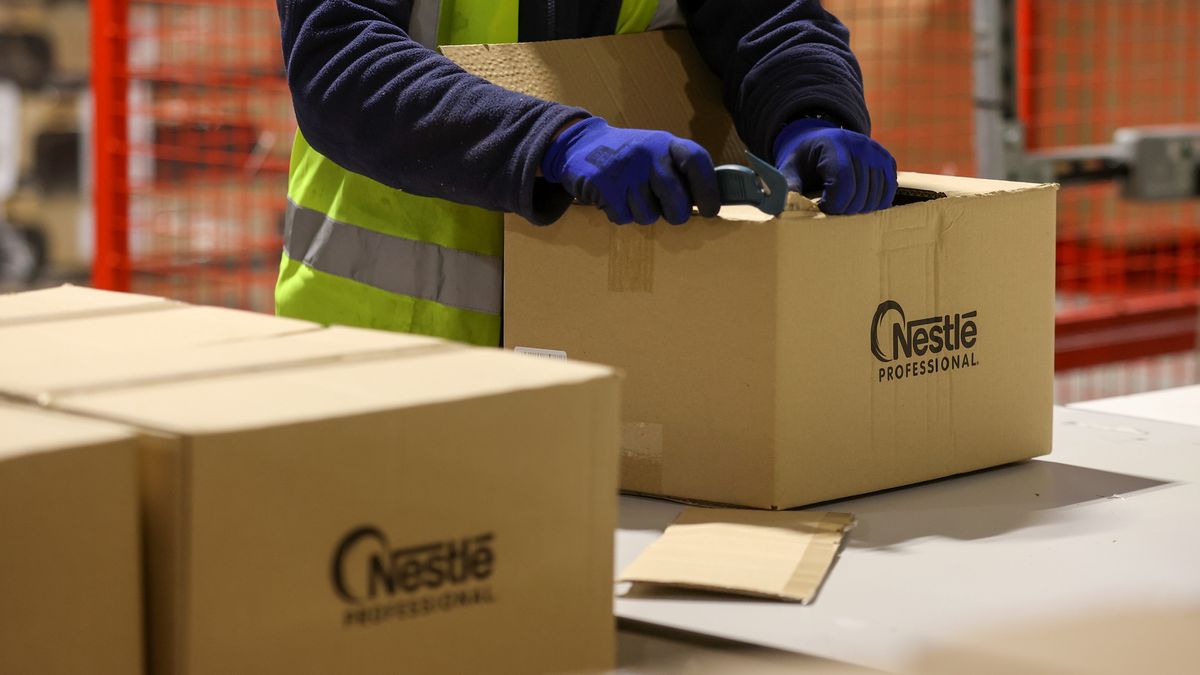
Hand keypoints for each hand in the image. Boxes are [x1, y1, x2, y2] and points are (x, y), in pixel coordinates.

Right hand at [541, 117, 720, 224]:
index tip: (710, 210)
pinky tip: (613, 197)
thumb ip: (679, 171)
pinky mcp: (603, 185)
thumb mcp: (656, 151)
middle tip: (669, 212)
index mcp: (666, 143)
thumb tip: (706, 202)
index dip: (708, 189)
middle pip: (677, 201)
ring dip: (642, 214)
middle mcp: (648, 153)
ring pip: (648, 215)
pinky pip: (624, 217)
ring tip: (631, 196)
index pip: (696, 161)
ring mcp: (625, 169)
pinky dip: (620, 214)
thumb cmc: (628, 156)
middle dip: (676, 215)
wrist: (579, 143)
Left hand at [773, 119, 897, 214]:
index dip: (834, 203)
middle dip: (845, 209)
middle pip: (860, 192)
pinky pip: (889, 190)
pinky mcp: (887, 160)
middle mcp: (860, 145)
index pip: (843, 182)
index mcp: (834, 145)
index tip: (822, 208)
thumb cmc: (804, 159)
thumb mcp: (789, 169)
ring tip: (844, 207)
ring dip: (861, 209)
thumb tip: (785, 208)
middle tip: (832, 210)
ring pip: (876, 194)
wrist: (821, 141)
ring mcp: (876, 152)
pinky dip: (876, 203)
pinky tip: (861, 205)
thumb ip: (788, 186)